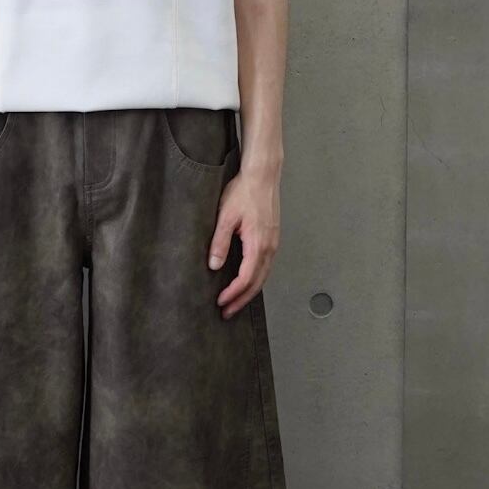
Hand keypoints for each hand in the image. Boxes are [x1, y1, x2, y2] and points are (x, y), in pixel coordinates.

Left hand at [207, 165, 280, 318]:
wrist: (262, 176)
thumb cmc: (244, 192)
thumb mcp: (225, 217)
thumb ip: (219, 242)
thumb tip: (214, 265)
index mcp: (258, 244)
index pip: (246, 278)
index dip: (233, 293)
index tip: (220, 302)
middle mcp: (270, 247)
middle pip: (257, 283)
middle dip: (241, 300)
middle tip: (227, 312)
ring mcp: (274, 244)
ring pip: (264, 276)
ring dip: (249, 292)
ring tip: (235, 302)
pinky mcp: (273, 239)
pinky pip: (266, 266)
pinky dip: (256, 280)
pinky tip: (246, 282)